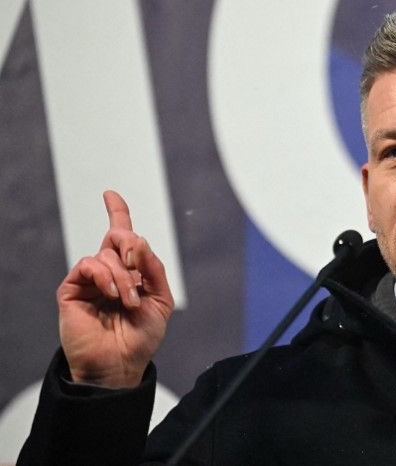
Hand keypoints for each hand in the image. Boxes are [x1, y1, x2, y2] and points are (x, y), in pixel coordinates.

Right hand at [57, 190, 174, 387]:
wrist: (121, 364)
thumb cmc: (141, 336)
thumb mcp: (161, 299)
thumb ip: (153, 268)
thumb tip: (137, 239)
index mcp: (130, 273)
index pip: (121, 237)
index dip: (116, 213)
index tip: (110, 194)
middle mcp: (108, 273)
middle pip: (117, 238)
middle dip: (131, 244)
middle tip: (137, 267)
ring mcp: (89, 281)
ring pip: (106, 254)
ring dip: (123, 275)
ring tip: (129, 300)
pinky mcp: (72, 290)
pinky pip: (88, 265)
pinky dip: (105, 275)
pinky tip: (113, 294)